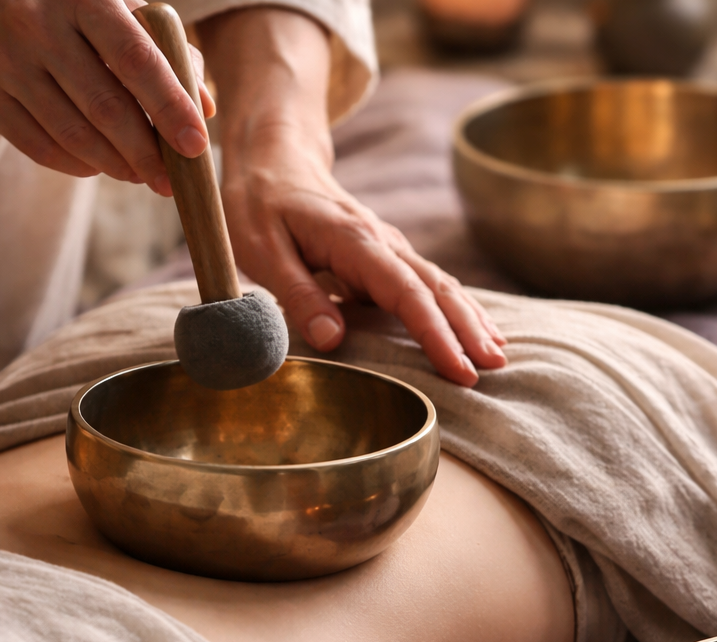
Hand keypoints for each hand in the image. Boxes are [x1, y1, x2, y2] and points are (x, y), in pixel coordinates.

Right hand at [0, 0, 215, 189]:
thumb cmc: (63, 7)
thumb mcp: (112, 9)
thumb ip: (164, 52)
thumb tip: (206, 108)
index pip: (136, 58)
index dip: (170, 106)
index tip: (196, 146)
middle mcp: (38, 26)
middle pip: (106, 107)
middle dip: (146, 154)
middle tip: (171, 182)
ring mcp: (5, 62)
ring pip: (74, 135)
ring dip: (116, 166)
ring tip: (140, 176)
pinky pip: (42, 149)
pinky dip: (79, 165)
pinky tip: (99, 166)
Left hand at [197, 8, 505, 386]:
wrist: (274, 158)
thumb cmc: (260, 204)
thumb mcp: (262, 250)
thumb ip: (297, 294)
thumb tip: (332, 339)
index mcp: (355, 241)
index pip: (407, 292)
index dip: (435, 334)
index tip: (457, 369)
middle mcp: (381, 242)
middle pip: (437, 288)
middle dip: (467, 330)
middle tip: (494, 370)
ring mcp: (386, 247)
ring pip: (439, 283)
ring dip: (468, 319)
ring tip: (495, 355)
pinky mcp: (382, 255)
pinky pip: (425, 283)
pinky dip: (452, 307)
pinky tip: (468, 328)